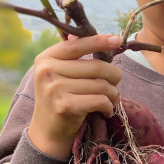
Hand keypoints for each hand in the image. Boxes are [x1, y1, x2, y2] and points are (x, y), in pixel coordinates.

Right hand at [27, 34, 122, 158]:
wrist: (49, 129)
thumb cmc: (61, 97)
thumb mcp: (60, 73)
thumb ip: (72, 55)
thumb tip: (84, 33)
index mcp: (46, 58)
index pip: (77, 45)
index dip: (99, 41)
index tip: (117, 40)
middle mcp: (47, 70)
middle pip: (97, 66)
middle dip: (114, 76)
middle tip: (116, 85)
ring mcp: (54, 88)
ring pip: (102, 85)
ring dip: (114, 94)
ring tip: (112, 99)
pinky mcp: (64, 106)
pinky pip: (100, 100)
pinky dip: (109, 106)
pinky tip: (106, 110)